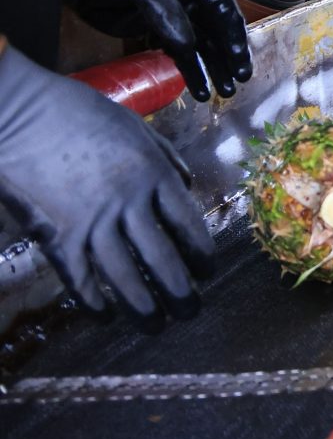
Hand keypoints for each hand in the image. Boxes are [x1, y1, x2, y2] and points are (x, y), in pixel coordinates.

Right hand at [0, 43, 214, 323]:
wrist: (19, 112)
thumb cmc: (76, 112)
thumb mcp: (134, 126)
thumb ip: (165, 156)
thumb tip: (187, 185)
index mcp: (153, 174)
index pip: (188, 224)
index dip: (201, 254)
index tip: (208, 272)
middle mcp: (129, 203)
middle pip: (163, 258)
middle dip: (180, 291)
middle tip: (191, 311)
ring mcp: (91, 221)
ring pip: (124, 276)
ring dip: (143, 306)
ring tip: (156, 326)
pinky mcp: (55, 234)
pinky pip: (78, 277)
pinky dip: (92, 300)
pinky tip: (104, 316)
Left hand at [60, 0, 252, 100]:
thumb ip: (166, 13)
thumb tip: (188, 46)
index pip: (223, 8)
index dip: (233, 34)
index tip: (238, 59)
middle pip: (217, 30)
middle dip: (227, 57)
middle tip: (237, 82)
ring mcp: (175, 15)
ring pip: (201, 45)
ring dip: (211, 69)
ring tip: (222, 93)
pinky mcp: (157, 30)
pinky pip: (179, 53)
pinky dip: (188, 71)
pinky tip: (197, 90)